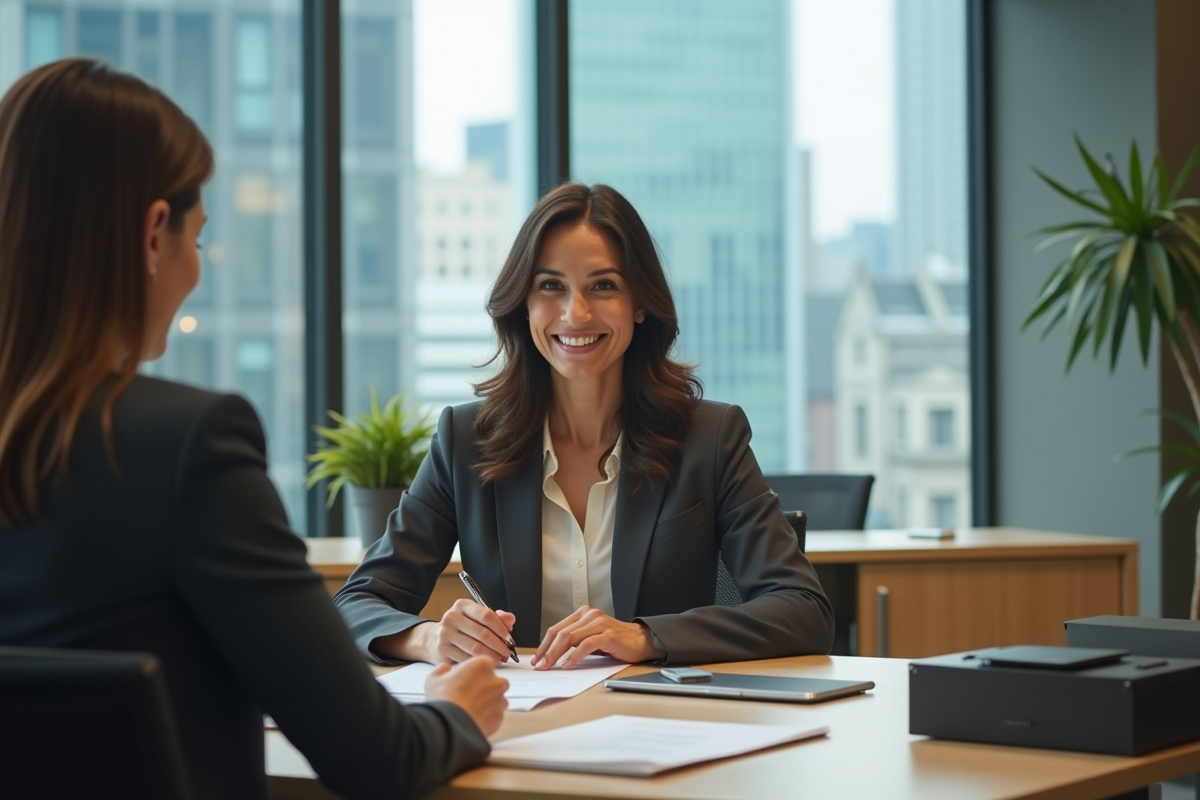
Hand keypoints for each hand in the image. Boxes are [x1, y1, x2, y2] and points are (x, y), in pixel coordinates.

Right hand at [416, 599, 515, 664]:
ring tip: (499, 659)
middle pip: (482, 633)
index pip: (486, 615)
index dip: (501, 629)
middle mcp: (452, 617)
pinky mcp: (442, 650)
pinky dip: (479, 663)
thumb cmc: (463, 628)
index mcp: (462, 605)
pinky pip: (466, 659)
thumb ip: (497, 618)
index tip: (509, 639)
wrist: (436, 638)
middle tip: (506, 653)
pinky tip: (485, 663)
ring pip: (475, 648)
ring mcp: (445, 634)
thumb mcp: (478, 617)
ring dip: (491, 656)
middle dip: (499, 645)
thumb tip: (510, 619)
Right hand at [424, 656, 508, 735]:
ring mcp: (500, 700)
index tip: (463, 680)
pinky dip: (487, 717)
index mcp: (483, 665)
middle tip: (467, 695)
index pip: (483, 664)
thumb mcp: (434, 678)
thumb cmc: (443, 699)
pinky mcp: (500, 718)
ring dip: (487, 703)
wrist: (450, 726)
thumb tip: (445, 668)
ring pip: (497, 699)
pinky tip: (473, 719)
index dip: (472, 673)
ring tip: (469, 709)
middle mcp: (496, 681)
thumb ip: (442, 669)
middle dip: (484, 687)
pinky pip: (495, 715)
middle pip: (494, 681)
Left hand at [532, 606, 665, 668]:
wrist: (641, 641)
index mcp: (582, 614)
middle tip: (539, 666)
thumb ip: (574, 642)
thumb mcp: (591, 638)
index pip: (556, 629)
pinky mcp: (608, 634)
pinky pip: (586, 645)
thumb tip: (551, 655)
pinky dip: (574, 656)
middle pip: (560, 633)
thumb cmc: (615, 642)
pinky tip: (568, 664)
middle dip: (546, 651)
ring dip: (556, 654)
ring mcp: (599, 623)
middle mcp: (589, 615)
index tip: (536, 659)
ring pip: (570, 638)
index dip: (544, 645)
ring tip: (549, 667)